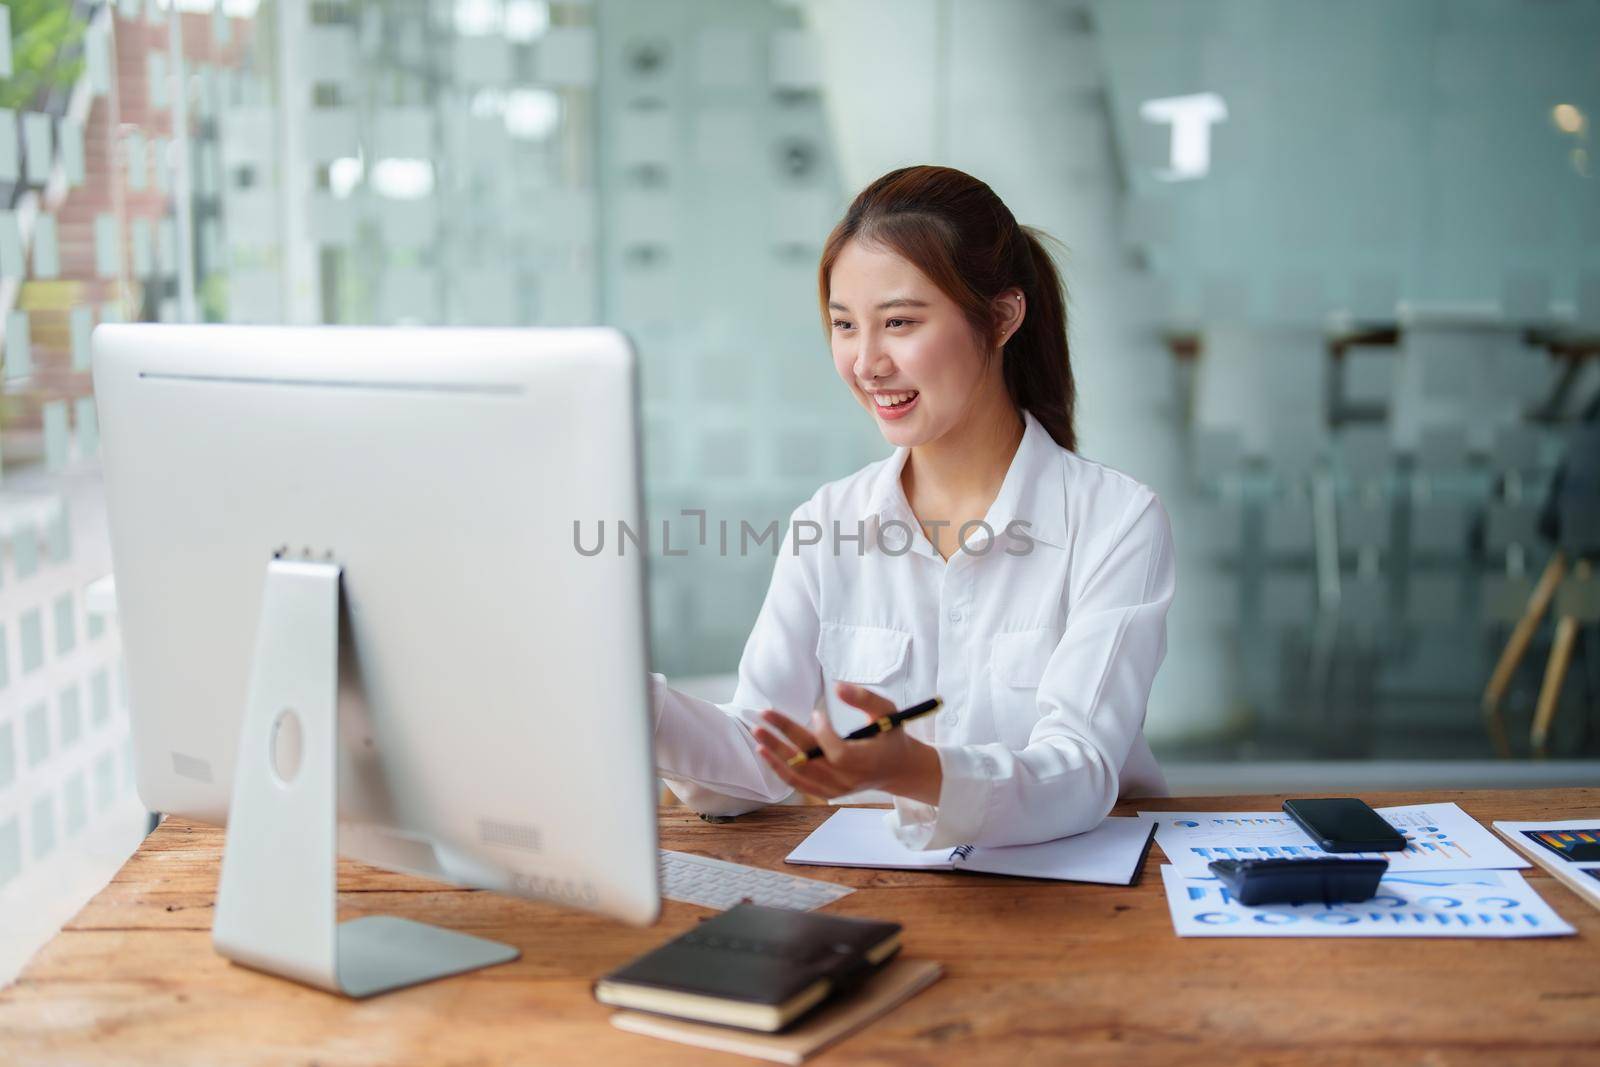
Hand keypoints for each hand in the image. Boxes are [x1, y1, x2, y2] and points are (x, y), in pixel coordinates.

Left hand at [752, 683, 942, 805]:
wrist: (897, 769)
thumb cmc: (891, 736)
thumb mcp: (887, 712)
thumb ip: (864, 698)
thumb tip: (836, 687)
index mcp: (866, 761)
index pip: (838, 752)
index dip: (824, 734)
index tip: (817, 713)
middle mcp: (848, 779)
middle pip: (810, 761)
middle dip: (784, 736)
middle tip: (764, 715)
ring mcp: (836, 789)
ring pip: (799, 774)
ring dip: (775, 753)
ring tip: (758, 734)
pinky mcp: (827, 792)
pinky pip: (799, 783)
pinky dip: (780, 769)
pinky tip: (765, 752)